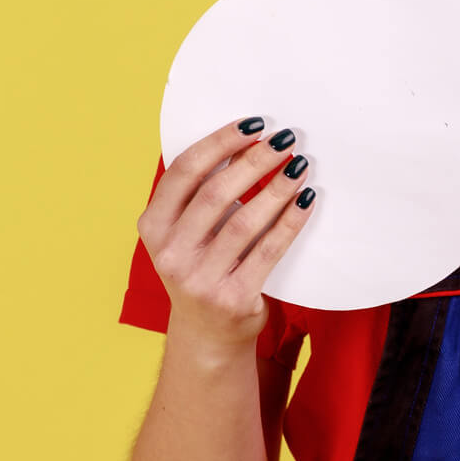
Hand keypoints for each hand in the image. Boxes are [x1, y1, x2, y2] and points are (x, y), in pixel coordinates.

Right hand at [135, 116, 317, 351]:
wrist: (207, 335)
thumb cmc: (200, 269)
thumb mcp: (186, 233)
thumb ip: (202, 194)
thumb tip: (246, 144)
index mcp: (153, 227)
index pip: (184, 172)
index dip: (219, 143)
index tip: (253, 125)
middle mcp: (170, 253)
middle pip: (216, 193)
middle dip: (254, 160)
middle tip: (285, 140)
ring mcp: (199, 279)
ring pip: (244, 221)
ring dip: (276, 188)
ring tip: (300, 166)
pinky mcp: (232, 298)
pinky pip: (267, 251)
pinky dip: (289, 222)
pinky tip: (306, 201)